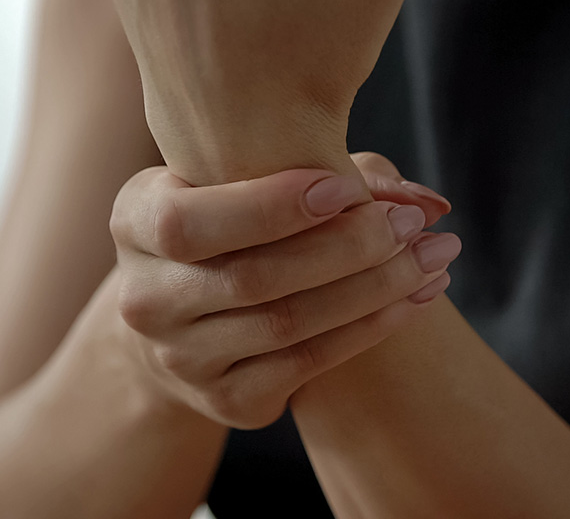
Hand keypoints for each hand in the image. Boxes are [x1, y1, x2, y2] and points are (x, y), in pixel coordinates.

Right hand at [109, 152, 460, 428]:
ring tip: (434, 256)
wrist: (186, 311)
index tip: (347, 189)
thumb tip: (423, 199)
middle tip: (413, 222)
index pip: (189, 222)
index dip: (270, 208)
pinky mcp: (223, 401)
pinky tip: (416, 298)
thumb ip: (325, 167)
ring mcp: (179, 359)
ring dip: (375, 289)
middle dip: (348, 246)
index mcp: (135, 221)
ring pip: (287, 325)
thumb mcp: (245, 179)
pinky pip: (305, 364)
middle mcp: (144, 297)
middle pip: (253, 278)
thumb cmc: (232, 218)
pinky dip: (369, 328)